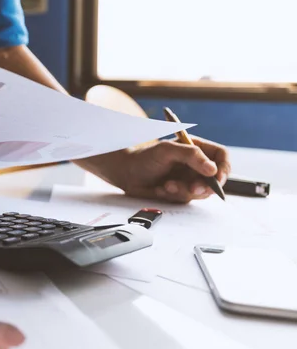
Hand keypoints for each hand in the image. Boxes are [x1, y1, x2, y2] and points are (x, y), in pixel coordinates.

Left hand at [75, 136, 230, 202]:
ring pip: (200, 192)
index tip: (216, 178)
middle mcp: (196, 165)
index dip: (223, 168)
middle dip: (203, 186)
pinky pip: (186, 199)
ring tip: (166, 186)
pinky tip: (161, 189)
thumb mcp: (167, 150)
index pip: (221, 156)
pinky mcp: (180, 192)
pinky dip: (173, 195)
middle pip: (215, 178)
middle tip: (191, 188)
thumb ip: (191, 155)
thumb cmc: (144, 156)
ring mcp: (189, 179)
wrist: (126, 172)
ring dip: (184, 191)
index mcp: (197, 149)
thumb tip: (212, 169)